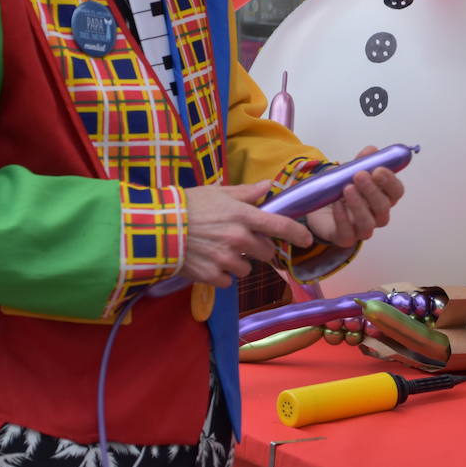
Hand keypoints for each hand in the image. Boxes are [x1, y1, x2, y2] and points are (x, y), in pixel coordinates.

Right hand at [181, 180, 314, 287]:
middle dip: (259, 248)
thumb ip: (246, 193)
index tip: (307, 239)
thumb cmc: (188, 205)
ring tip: (219, 250)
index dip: (298, 234)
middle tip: (242, 241)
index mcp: (243, 216)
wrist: (158, 227)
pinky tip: (208, 261)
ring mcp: (226, 259)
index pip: (280, 226)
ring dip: (239, 262)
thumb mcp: (218, 192)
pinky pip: (228, 280)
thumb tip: (268, 186)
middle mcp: (239, 239)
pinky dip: (221, 274)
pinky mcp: (212, 276)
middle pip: (267, 252)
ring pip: (247, 268)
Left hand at [304, 147, 404, 247]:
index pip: (396, 192)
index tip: (378, 170)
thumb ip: (361, 162)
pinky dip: (341, 217)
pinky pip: (347, 233)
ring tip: (347, 188)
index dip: (390, 182)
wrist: (317, 207)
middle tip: (360, 176)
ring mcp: (361, 229)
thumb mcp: (349, 172)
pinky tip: (335, 203)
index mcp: (383, 197)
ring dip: (358, 205)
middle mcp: (376, 215)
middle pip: (383, 207)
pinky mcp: (345, 238)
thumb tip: (371, 150)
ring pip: (368, 223)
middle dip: (372, 191)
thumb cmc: (340, 190)